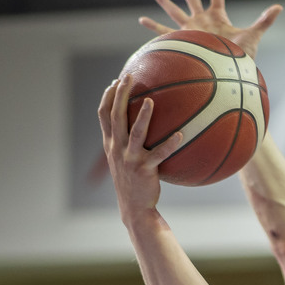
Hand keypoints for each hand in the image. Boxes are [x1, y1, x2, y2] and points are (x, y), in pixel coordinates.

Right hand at [97, 76, 182, 219]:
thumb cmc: (133, 182)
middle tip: (128, 77)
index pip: (103, 115)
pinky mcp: (144, 169)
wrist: (134, 208)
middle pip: (115, 116)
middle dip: (121, 94)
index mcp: (110, 144)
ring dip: (142, 116)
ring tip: (151, 100)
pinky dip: (170, 144)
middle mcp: (116, 148)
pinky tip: (181, 135)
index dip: (108, 96)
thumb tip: (142, 127)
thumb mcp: (125, 161)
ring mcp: (129, 159)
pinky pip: (159, 154)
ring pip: (134, 132)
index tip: (115, 81)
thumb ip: (128, 143)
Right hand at [139, 0, 280, 58]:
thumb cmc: (240, 56)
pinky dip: (153, 28)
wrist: (226, 75)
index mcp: (217, 17)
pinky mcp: (181, 41)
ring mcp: (190, 30)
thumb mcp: (253, 35)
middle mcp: (202, 21)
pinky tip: (142, 21)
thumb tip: (280, 7)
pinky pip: (164, 33)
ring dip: (164, 0)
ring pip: (174, 11)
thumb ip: (265, 20)